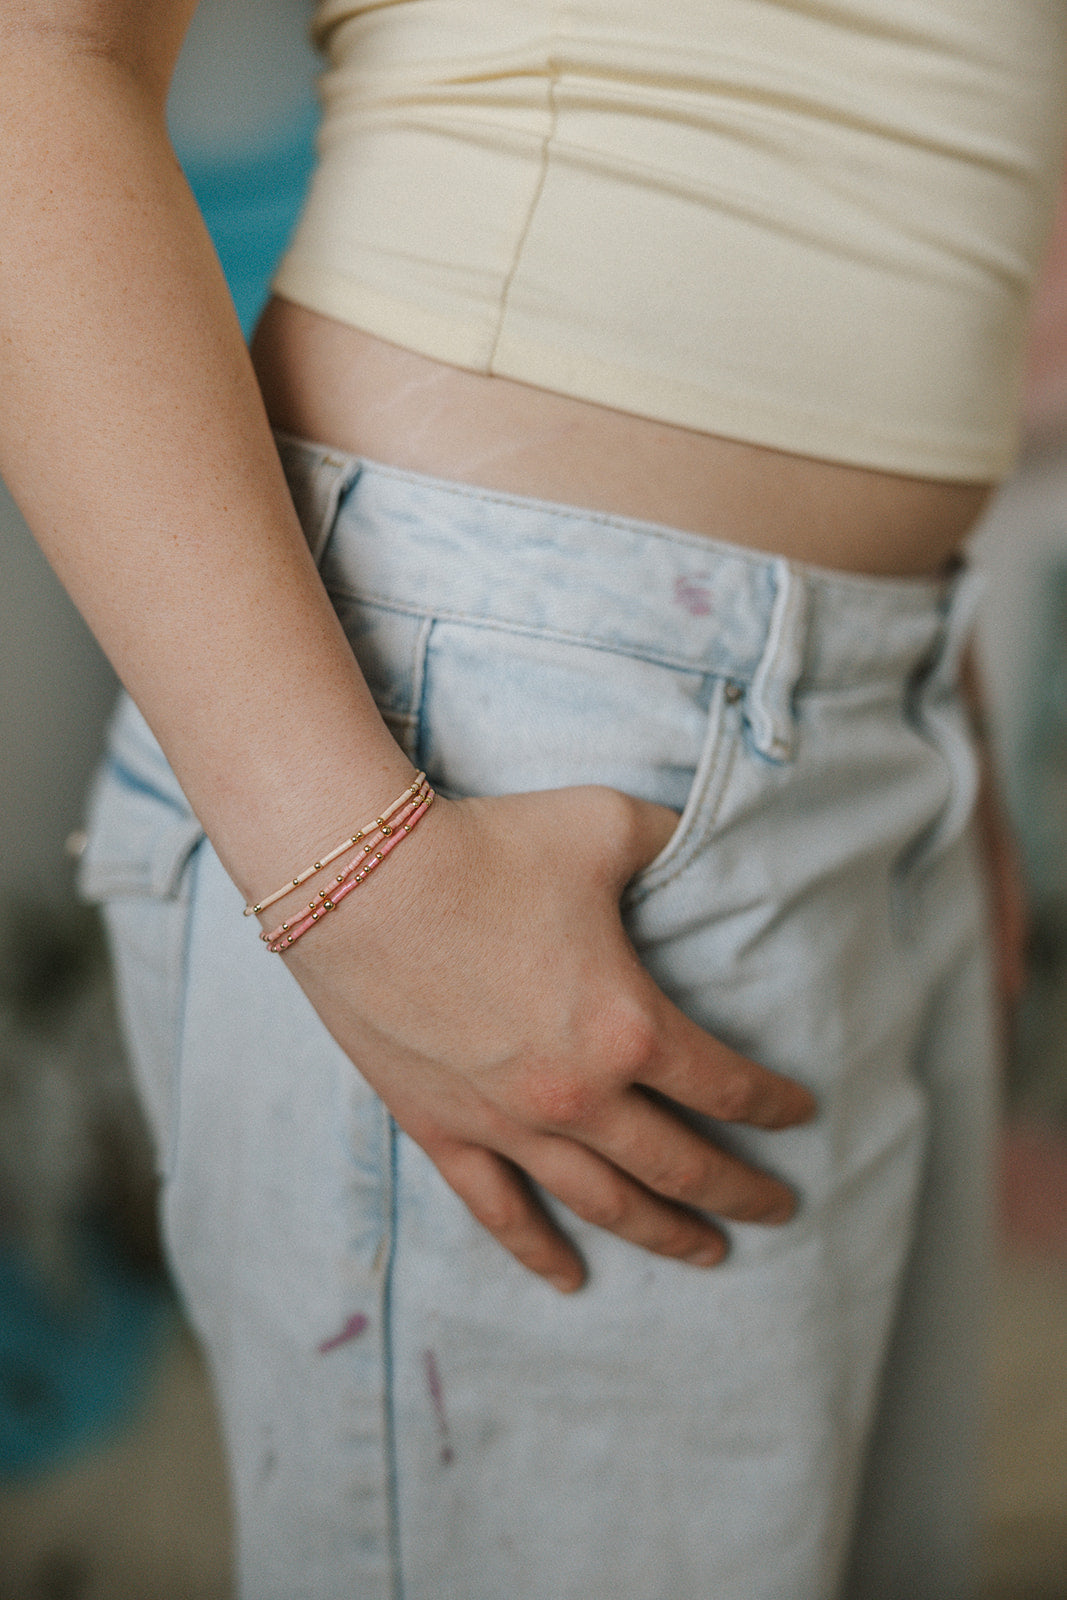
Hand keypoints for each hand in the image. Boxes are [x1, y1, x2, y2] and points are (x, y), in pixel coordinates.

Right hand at [277, 785, 815, 1291]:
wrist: (360, 878)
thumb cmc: (487, 847)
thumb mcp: (604, 825)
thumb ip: (668, 839)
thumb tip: (701, 839)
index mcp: (630, 1028)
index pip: (726, 1085)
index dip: (774, 1105)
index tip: (801, 1116)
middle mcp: (578, 1094)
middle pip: (679, 1164)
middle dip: (738, 1192)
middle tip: (778, 1211)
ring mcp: (507, 1123)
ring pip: (602, 1202)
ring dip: (661, 1233)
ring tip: (706, 1254)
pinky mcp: (442, 1128)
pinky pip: (499, 1209)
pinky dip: (539, 1249)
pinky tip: (570, 1279)